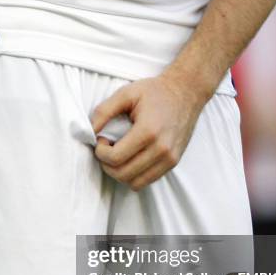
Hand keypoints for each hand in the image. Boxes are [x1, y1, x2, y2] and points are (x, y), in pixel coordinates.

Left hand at [91, 68, 209, 190]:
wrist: (186, 92)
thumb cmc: (155, 92)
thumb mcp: (126, 94)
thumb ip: (104, 112)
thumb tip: (89, 131)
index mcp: (148, 131)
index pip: (115, 158)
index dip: (101, 152)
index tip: (101, 140)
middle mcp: (161, 149)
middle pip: (123, 174)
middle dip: (107, 165)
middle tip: (106, 149)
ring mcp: (169, 158)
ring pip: (134, 183)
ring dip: (119, 173)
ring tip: (118, 155)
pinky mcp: (173, 163)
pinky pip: (147, 181)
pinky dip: (134, 175)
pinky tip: (131, 159)